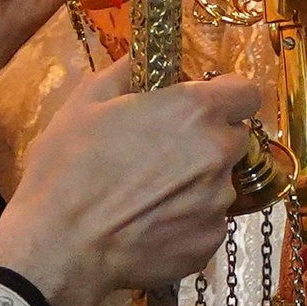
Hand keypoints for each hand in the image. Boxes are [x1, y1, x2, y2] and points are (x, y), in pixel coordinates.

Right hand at [0, 63, 263, 305]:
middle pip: (235, 139)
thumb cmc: (68, 167)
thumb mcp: (86, 101)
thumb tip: (144, 58)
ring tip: (150, 196)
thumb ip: (127, 71)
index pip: (246, 92)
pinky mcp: (209, 244)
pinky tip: (149, 226)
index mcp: (194, 111)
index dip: (226, 97)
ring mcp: (217, 204)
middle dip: (209, 141)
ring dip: (198, 184)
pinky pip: (207, 223)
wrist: (60, 247)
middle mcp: (218, 155)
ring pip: (221, 184)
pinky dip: (187, 222)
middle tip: (166, 152)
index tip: (202, 105)